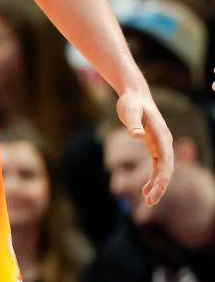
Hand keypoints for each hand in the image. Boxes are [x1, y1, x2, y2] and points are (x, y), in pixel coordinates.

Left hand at [116, 89, 173, 205]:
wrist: (134, 95)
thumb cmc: (131, 102)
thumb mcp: (130, 110)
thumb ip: (133, 123)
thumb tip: (136, 136)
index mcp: (161, 135)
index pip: (166, 159)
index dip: (163, 176)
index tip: (157, 189)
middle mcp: (164, 141)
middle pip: (166, 168)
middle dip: (160, 186)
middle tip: (150, 202)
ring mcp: (160, 144)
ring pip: (162, 170)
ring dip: (157, 185)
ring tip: (148, 201)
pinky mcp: (153, 146)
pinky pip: (156, 166)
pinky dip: (152, 178)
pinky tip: (144, 190)